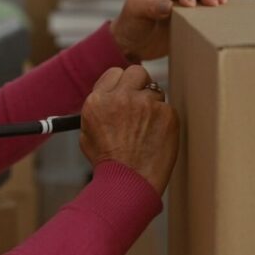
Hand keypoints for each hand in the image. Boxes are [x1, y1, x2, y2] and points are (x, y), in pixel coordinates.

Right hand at [79, 66, 178, 195]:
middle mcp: (122, 97)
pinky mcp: (167, 114)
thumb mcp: (88, 133)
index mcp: (98, 100)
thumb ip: (98, 109)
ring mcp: (146, 104)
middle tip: (140, 100)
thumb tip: (110, 95)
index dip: (121, 85)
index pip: (115, 73)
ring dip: (152, 105)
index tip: (125, 93)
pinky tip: (156, 138)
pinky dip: (164, 121)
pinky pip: (167, 109)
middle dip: (139, 84)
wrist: (129, 183)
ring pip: (155, 91)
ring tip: (146, 129)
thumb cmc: (108, 163)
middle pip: (136, 72)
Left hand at [109, 0, 228, 61]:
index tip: (189, 4)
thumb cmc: (131, 24)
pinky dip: (219, 10)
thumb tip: (169, 5)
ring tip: (222, 4)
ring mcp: (190, 6)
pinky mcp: (196, 20)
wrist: (133, 45)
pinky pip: (210, 12)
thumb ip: (150, 7)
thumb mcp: (134, 12)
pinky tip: (225, 13)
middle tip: (212, 3)